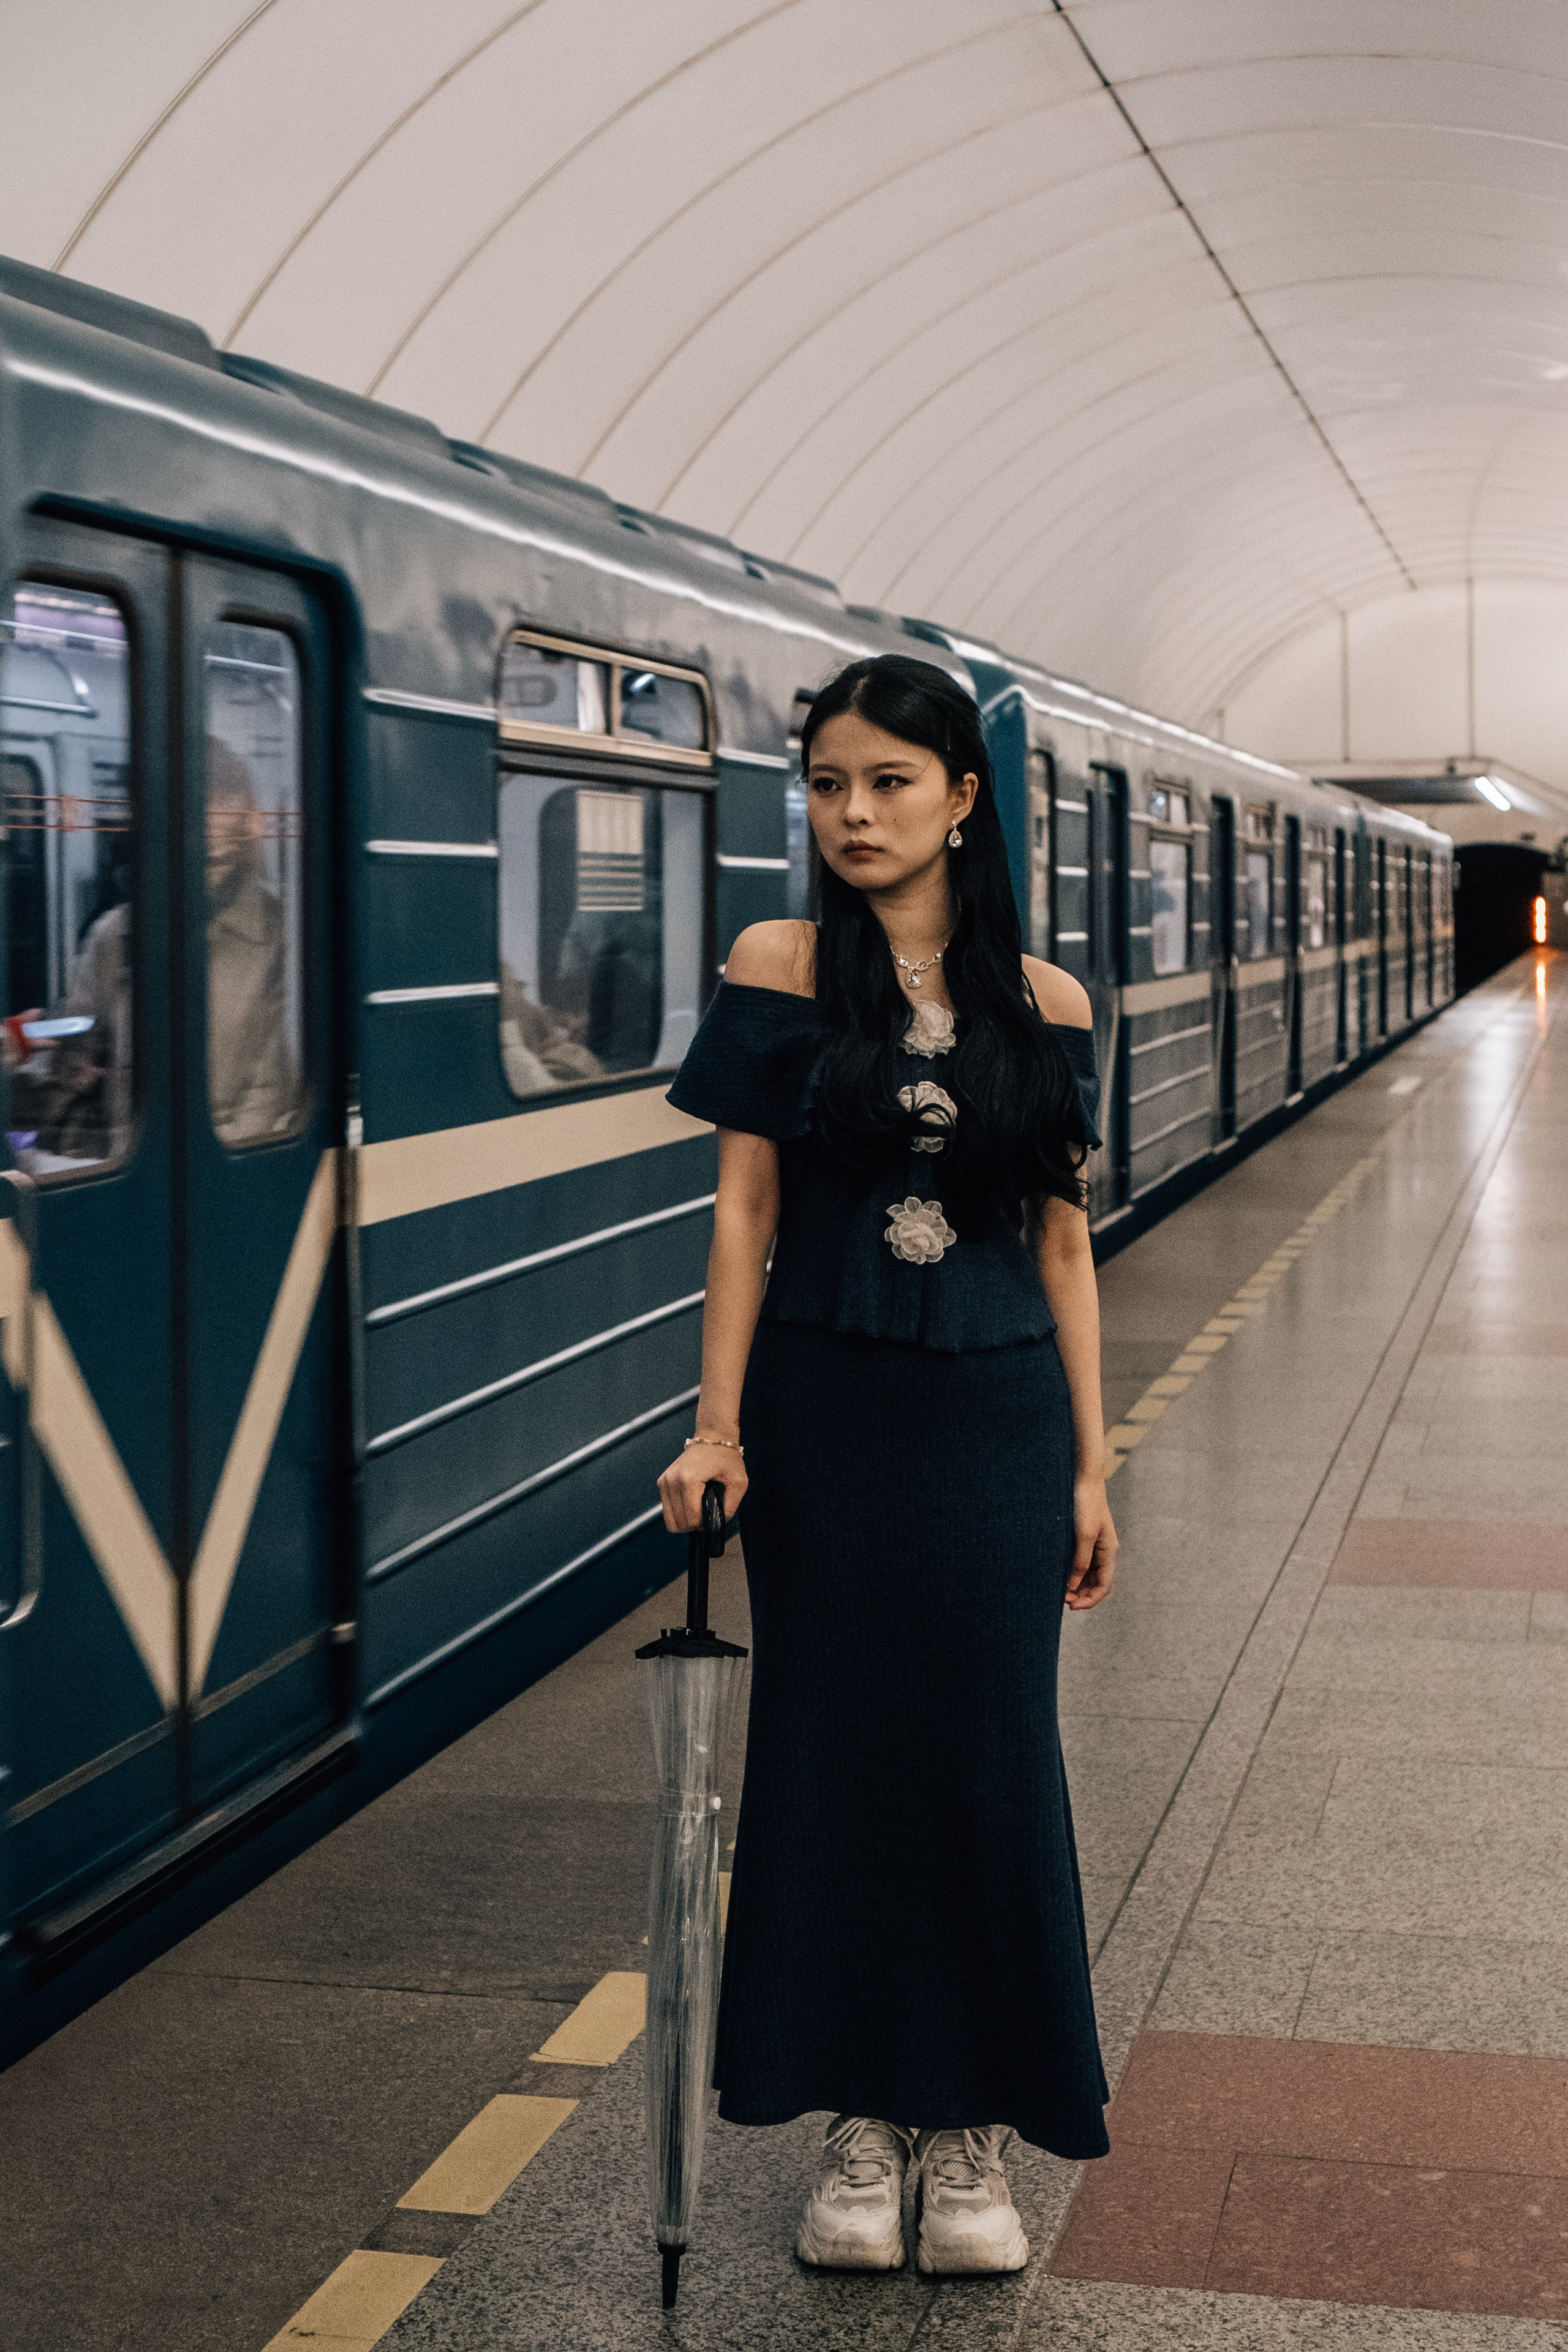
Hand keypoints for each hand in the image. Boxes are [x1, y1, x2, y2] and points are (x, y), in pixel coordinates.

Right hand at [658, 1442, 747, 1533]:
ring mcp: (664, 1481)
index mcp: (689, 1479)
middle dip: (695, 1524)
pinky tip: (691, 1504)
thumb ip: (731, 1506)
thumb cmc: (726, 1457)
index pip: (692, 1518)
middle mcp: (672, 1480)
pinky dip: (679, 1513)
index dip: (705, 1524)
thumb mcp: (738, 1481)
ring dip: (686, 1521)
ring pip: (670, 1520)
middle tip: (708, 1514)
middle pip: (679, 1522)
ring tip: (699, 1510)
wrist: (712, 1438)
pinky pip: (667, 1510)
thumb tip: (719, 1523)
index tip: (715, 1515)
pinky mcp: (662, 1482)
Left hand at [1065, 1473, 1116, 1609]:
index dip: (1090, 1600)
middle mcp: (1103, 1552)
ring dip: (1077, 1587)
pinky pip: (1081, 1564)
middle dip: (1082, 1595)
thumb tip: (1073, 1586)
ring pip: (1088, 1576)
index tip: (1072, 1607)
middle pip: (1096, 1583)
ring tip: (1060, 1593)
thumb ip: (1080, 1561)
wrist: (1083, 1479)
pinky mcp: (1083, 1540)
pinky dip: (1072, 1574)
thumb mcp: (1084, 1535)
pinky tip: (1060, 1577)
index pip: (1104, 1586)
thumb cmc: (1086, 1504)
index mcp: (1108, 1552)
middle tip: (1062, 1601)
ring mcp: (1094, 1546)